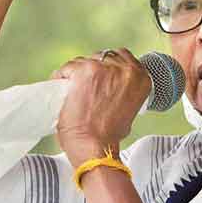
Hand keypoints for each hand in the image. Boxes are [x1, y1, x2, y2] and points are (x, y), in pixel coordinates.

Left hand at [50, 48, 151, 167]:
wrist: (95, 145)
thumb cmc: (109, 135)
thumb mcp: (129, 109)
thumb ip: (124, 91)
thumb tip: (110, 85)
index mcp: (140, 77)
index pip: (121, 57)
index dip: (107, 66)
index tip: (98, 76)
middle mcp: (125, 69)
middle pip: (101, 57)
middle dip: (91, 69)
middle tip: (83, 87)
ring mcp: (104, 68)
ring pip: (83, 61)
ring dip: (75, 73)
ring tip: (71, 92)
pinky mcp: (85, 71)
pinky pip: (67, 68)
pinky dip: (61, 77)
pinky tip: (61, 89)